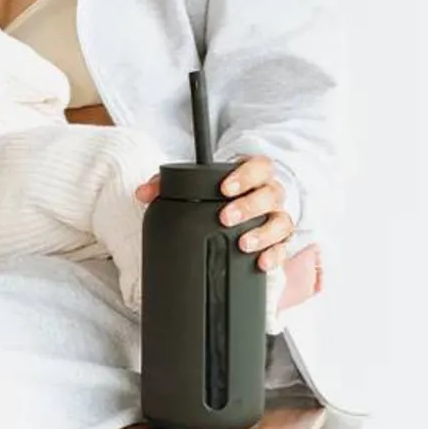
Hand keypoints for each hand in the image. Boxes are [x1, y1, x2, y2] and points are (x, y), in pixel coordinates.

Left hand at [135, 153, 293, 273]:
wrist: (239, 211)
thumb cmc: (218, 196)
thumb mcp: (195, 186)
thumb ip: (168, 185)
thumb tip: (143, 193)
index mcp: (253, 174)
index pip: (259, 166)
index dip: (245, 175)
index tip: (224, 188)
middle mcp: (269, 194)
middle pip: (270, 194)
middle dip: (248, 206)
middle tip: (225, 217)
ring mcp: (276, 217)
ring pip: (281, 221)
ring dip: (263, 233)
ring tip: (243, 244)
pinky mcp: (280, 241)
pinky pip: (284, 248)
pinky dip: (275, 255)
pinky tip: (261, 262)